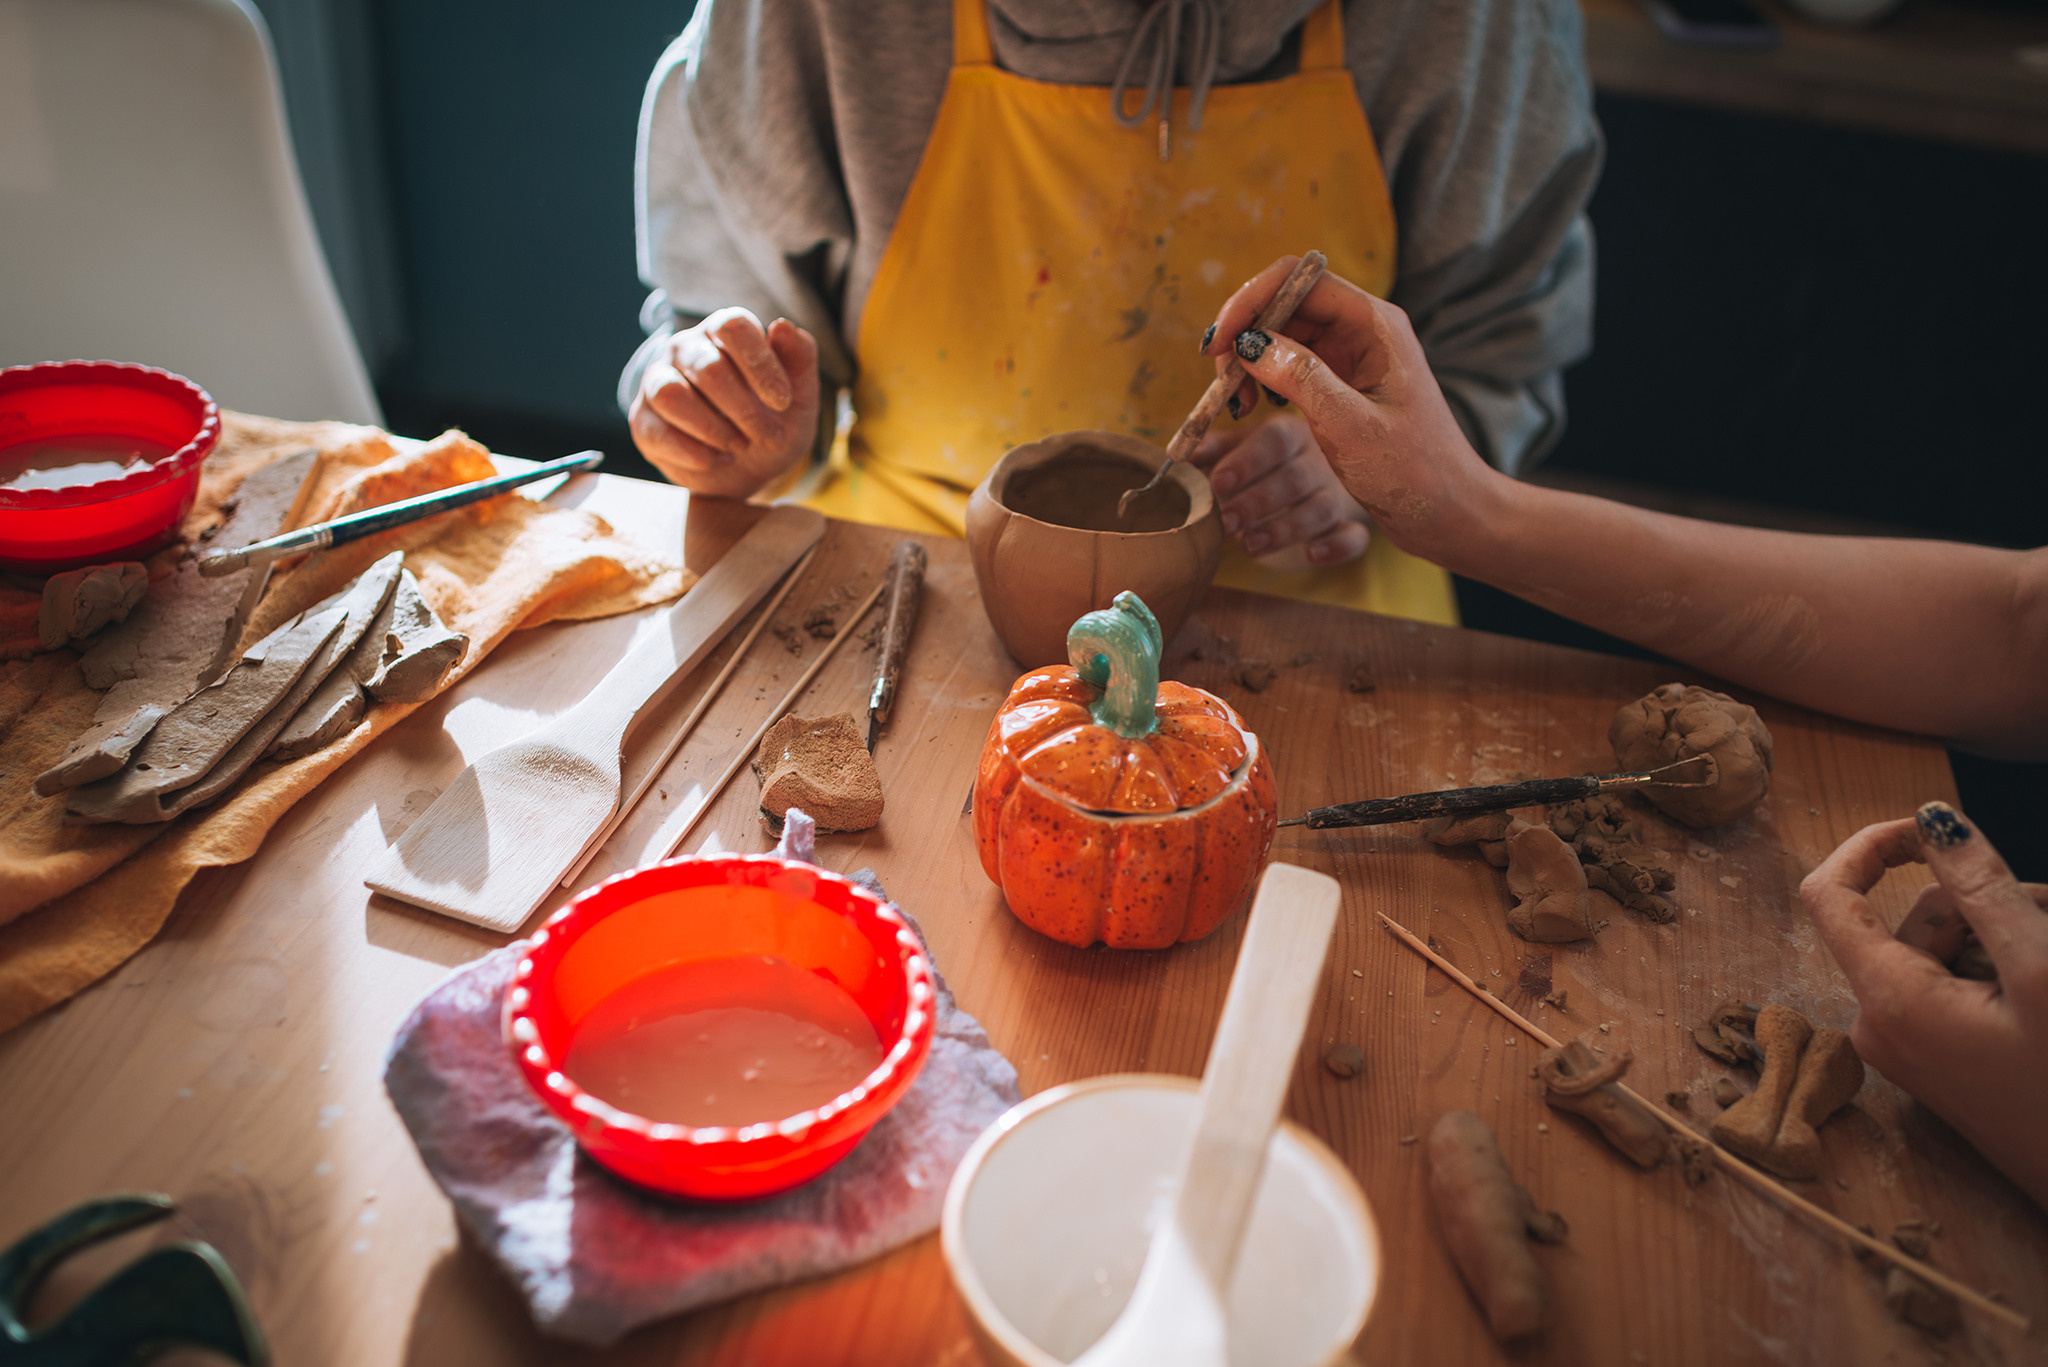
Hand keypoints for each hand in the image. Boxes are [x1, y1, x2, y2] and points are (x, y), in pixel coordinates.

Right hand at [629, 307, 819, 498]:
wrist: (752, 466)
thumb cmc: (774, 419)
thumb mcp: (800, 395)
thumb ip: (800, 357)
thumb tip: (783, 326)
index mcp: (722, 332)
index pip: (733, 327)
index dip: (760, 364)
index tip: (783, 402)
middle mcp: (685, 349)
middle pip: (707, 367)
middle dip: (745, 410)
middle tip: (772, 438)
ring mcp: (658, 382)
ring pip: (671, 395)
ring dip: (713, 428)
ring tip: (741, 448)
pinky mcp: (643, 420)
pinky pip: (657, 432)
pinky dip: (694, 453)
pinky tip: (720, 460)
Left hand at [1189, 415, 1370, 567]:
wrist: (1313, 476)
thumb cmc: (1264, 461)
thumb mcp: (1238, 448)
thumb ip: (1211, 451)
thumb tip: (1179, 459)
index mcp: (1289, 432)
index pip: (1274, 440)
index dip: (1247, 462)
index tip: (1218, 484)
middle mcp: (1318, 460)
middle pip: (1293, 478)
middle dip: (1256, 503)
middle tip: (1224, 525)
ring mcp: (1337, 494)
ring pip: (1320, 509)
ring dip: (1285, 529)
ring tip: (1249, 546)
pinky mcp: (1348, 525)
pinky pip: (1354, 536)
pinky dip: (1338, 547)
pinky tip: (1313, 554)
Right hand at [1197, 257, 1502, 560]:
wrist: (1447, 512)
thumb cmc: (1414, 471)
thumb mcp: (1352, 426)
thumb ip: (1303, 379)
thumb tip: (1250, 342)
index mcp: (1375, 324)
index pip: (1299, 280)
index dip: (1250, 301)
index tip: (1218, 343)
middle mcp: (1363, 329)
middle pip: (1286, 302)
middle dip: (1245, 334)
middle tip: (1222, 382)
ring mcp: (1352, 355)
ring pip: (1282, 334)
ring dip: (1250, 360)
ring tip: (1239, 403)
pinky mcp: (1341, 383)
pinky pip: (1290, 364)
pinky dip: (1264, 381)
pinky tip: (1256, 408)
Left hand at [1799, 802, 2047, 1208]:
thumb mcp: (2039, 974)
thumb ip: (1983, 889)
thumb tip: (1933, 817)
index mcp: (1886, 999)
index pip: (1828, 894)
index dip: (1870, 845)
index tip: (1930, 826)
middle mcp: (1882, 1023)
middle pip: (1915, 920)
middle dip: (1987, 900)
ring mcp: (1912, 1047)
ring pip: (1950, 951)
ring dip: (2008, 932)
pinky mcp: (1944, 1063)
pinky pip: (1962, 988)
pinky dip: (2007, 968)